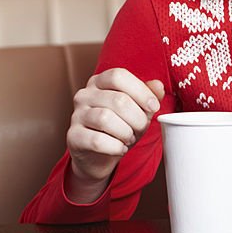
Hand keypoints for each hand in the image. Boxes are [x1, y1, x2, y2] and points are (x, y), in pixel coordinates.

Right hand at [65, 68, 164, 202]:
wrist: (97, 156)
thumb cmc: (118, 128)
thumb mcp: (137, 110)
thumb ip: (148, 95)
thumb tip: (158, 85)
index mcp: (99, 81)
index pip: (119, 76)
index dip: (140, 91)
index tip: (153, 106)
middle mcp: (84, 94)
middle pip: (118, 99)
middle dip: (137, 118)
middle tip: (140, 128)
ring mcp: (76, 115)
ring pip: (106, 119)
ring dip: (125, 132)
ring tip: (129, 138)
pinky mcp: (73, 136)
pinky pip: (97, 140)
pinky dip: (115, 147)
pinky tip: (120, 148)